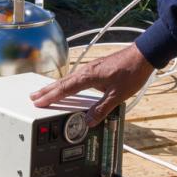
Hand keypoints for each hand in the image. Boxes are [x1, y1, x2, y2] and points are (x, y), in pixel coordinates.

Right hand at [31, 43, 153, 122]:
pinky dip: (67, 84)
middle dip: (47, 90)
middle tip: (33, 97)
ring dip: (55, 86)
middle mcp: (86, 70)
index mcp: (88, 76)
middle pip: (62, 82)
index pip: (64, 89)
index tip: (37, 102)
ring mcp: (91, 68)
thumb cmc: (132, 72)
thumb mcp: (117, 95)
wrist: (143, 55)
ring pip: (68, 80)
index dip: (50, 97)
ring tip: (45, 92)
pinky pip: (76, 78)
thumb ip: (101, 109)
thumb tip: (88, 121)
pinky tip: (68, 87)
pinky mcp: (97, 69)